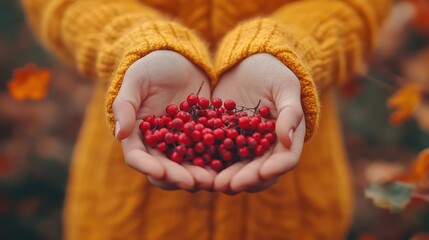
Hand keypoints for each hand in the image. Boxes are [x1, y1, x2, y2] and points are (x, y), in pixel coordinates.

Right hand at [113, 50, 213, 190]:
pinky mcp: (201, 136)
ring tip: (211, 180)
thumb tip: (119, 135)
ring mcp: (181, 142)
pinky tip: (226, 166)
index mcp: (137, 133)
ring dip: (197, 175)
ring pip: (186, 165)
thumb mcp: (136, 80)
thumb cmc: (152, 66)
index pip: (137, 156)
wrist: (180, 58)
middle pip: (164, 167)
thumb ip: (125, 105)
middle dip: (178, 177)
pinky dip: (214, 161)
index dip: (147, 166)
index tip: (161, 172)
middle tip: (193, 183)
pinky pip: (207, 152)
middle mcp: (158, 143)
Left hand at [212, 53, 304, 193]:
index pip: (285, 159)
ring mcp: (243, 146)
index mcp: (287, 138)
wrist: (247, 64)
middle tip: (229, 184)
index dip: (274, 168)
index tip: (262, 172)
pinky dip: (208, 163)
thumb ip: (289, 111)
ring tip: (212, 182)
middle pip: (258, 171)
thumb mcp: (285, 86)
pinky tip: (196, 166)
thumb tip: (287, 138)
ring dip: (225, 177)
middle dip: (244, 179)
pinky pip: (216, 154)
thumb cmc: (273, 72)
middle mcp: (265, 148)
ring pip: (237, 168)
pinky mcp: (223, 139)